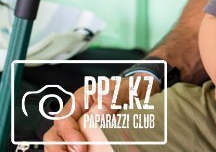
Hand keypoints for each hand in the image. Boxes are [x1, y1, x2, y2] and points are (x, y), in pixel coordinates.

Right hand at [42, 76, 161, 151]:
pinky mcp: (87, 136)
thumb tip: (97, 113)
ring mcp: (80, 126)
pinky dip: (76, 151)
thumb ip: (113, 97)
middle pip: (55, 134)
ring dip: (65, 151)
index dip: (68, 135)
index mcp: (81, 98)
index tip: (80, 147)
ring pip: (61, 143)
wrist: (141, 92)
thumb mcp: (126, 89)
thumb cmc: (130, 89)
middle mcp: (77, 113)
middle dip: (59, 149)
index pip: (64, 119)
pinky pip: (75, 147)